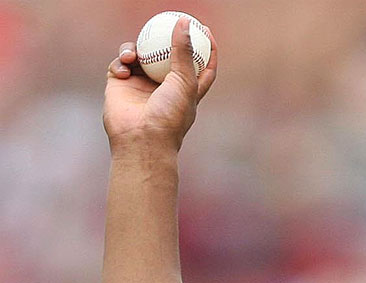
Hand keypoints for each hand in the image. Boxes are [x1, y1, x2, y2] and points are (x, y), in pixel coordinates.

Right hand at [104, 16, 217, 155]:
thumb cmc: (169, 115)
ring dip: (134, 49)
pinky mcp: (121, 85)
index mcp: (187, 88)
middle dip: (166, 39)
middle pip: (166, 55)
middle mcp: (164, 85)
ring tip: (133, 55)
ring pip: (139, 55)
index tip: (205, 29)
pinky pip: (119, 64)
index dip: (206, 48)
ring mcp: (141, 84)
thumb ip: (184, 52)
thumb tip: (184, 23)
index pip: (201, 65)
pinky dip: (120, 63)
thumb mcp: (184, 81)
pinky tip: (123, 71)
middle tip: (166, 21)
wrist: (141, 139)